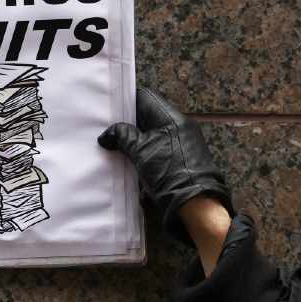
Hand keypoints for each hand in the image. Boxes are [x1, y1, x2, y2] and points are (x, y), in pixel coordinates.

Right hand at [98, 87, 232, 238]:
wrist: (194, 203)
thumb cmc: (170, 172)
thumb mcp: (141, 152)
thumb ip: (123, 137)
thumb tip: (106, 134)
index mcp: (171, 118)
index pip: (146, 98)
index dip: (127, 102)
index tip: (109, 112)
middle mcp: (178, 127)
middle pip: (146, 117)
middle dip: (126, 125)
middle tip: (107, 133)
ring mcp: (179, 144)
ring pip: (149, 135)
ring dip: (132, 142)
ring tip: (114, 150)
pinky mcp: (177, 160)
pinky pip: (155, 150)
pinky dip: (141, 155)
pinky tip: (129, 165)